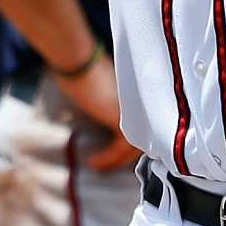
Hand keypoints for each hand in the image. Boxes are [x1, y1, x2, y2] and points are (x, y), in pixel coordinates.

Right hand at [51, 54, 138, 170]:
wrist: (78, 59)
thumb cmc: (82, 66)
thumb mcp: (101, 85)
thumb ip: (110, 99)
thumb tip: (102, 108)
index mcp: (141, 94)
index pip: (148, 126)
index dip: (137, 142)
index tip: (122, 153)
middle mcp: (143, 104)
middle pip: (145, 139)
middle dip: (127, 155)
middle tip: (111, 163)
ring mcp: (135, 112)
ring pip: (134, 147)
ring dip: (117, 160)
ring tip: (101, 166)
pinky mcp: (121, 120)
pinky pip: (120, 149)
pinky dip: (109, 159)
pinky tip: (95, 162)